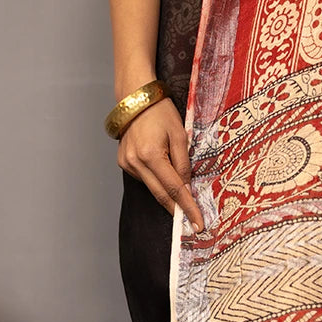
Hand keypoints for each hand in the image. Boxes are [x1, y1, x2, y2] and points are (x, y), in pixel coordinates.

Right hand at [117, 98, 203, 231]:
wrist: (136, 98)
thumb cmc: (161, 112)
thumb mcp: (180, 135)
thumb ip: (184, 164)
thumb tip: (187, 189)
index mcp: (151, 155)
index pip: (174, 189)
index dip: (187, 207)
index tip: (197, 224)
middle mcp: (136, 162)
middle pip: (160, 195)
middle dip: (178, 210)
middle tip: (192, 224)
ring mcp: (127, 163)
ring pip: (152, 188)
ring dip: (168, 196)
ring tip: (183, 202)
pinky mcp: (123, 162)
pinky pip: (144, 179)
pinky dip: (157, 181)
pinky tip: (163, 174)